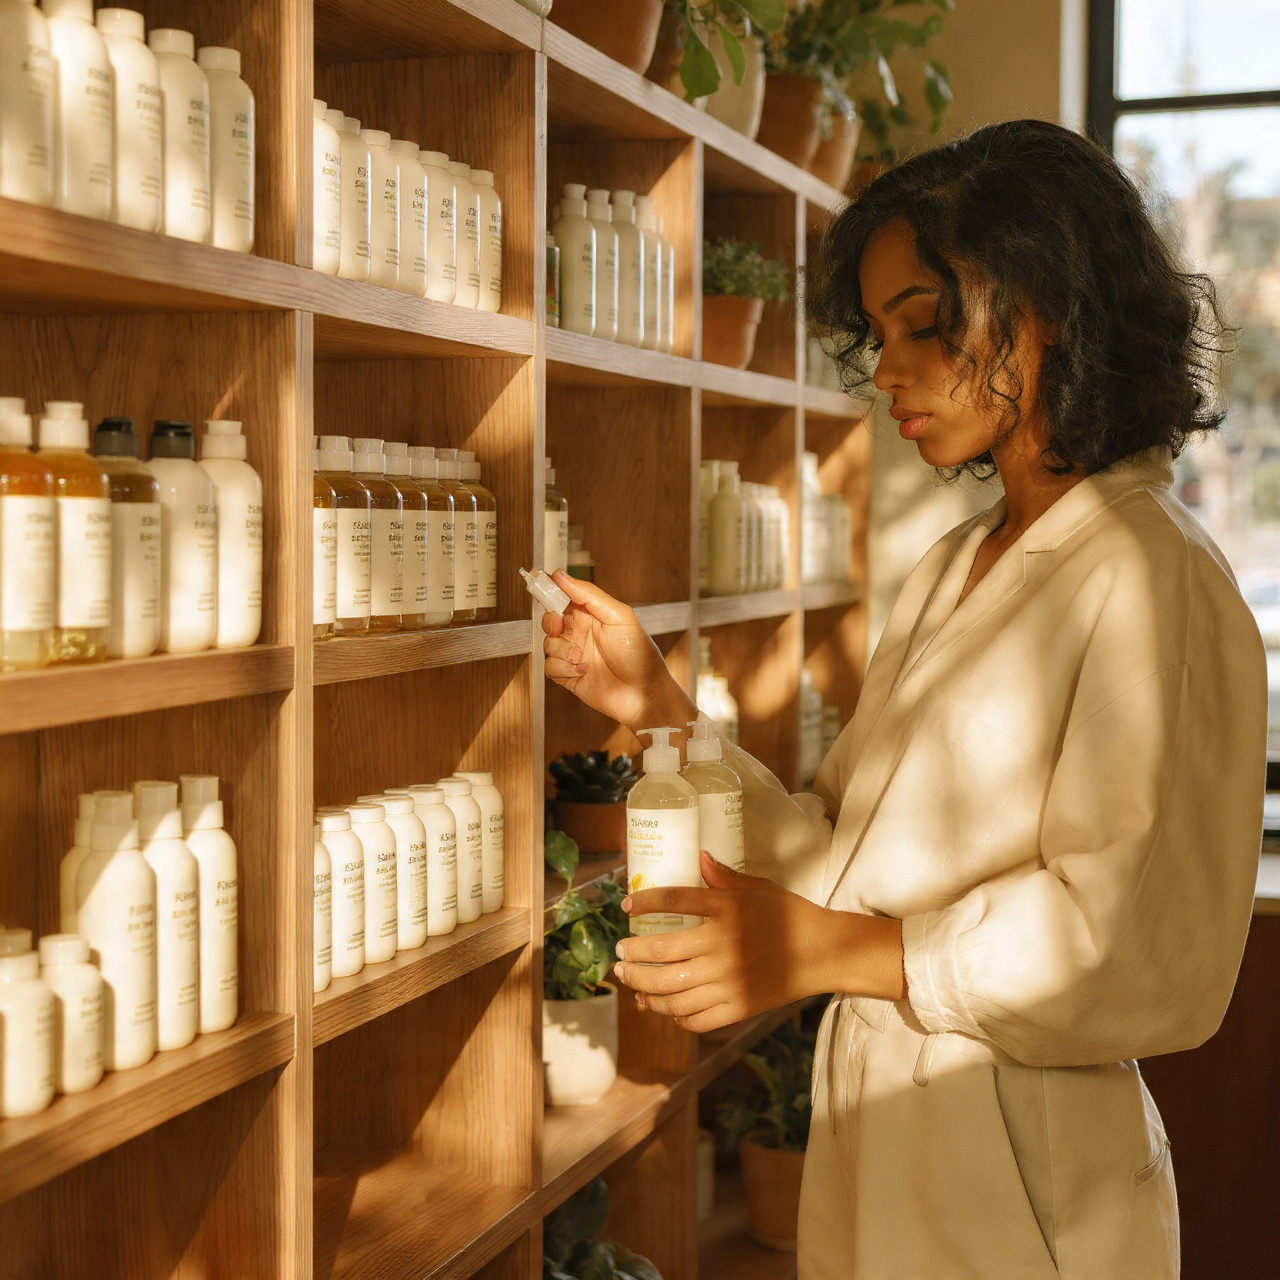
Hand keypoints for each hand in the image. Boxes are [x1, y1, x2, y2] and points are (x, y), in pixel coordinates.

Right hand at [541, 572, 694, 732]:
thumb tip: (561, 576)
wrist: (644, 694)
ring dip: (561, 649)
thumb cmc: (639, 654)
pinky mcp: (568, 676)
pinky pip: (550, 667)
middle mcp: (581, 633)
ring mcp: (574, 655)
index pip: (564, 597)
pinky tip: (583, 671)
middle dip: (551, 622)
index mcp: (592, 614)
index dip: (551, 591)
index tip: (540, 584)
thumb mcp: (618, 617)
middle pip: (550, 619)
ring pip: (548, 644)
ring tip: (581, 657)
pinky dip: (563, 668)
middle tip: (560, 627)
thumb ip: (589, 595)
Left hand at [611, 853, 906, 1030]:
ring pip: (671, 990)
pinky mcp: (738, 1007)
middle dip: (632, 955)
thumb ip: (725, 877)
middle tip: (619, 955)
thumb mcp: (758, 887)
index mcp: (725, 909)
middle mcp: (721, 945)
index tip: (627, 906)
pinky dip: (673, 1014)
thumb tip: (700, 857)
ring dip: (643, 989)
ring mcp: (728, 980)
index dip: (644, 902)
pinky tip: (663, 1007)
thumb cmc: (789, 915)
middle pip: (661, 952)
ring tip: (631, 984)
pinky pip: (695, 1016)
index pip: (672, 900)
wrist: (823, 952)